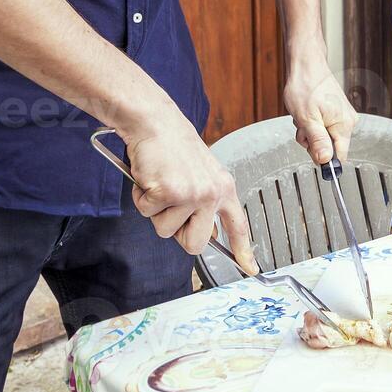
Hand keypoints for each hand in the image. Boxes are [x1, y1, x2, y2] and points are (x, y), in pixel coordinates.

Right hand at [123, 107, 258, 274]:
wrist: (156, 123)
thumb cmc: (174, 147)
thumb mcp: (201, 174)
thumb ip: (206, 203)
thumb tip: (207, 235)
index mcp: (224, 188)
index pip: (238, 226)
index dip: (243, 250)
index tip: (250, 268)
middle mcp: (212, 193)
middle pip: (195, 244)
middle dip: (177, 233)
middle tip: (170, 207)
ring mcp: (191, 194)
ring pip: (165, 231)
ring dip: (156, 212)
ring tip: (160, 184)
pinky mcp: (168, 192)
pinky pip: (147, 213)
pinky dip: (142, 198)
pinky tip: (149, 178)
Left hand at [283, 51, 357, 165]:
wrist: (306, 65)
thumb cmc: (306, 86)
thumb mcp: (307, 119)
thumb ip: (317, 141)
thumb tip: (325, 160)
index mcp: (344, 125)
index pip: (340, 156)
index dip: (324, 157)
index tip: (311, 148)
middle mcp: (348, 121)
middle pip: (330, 147)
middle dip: (312, 141)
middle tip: (303, 125)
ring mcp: (342, 116)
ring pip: (323, 137)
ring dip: (309, 131)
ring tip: (304, 115)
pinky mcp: (335, 112)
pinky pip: (323, 127)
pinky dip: (312, 123)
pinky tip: (307, 112)